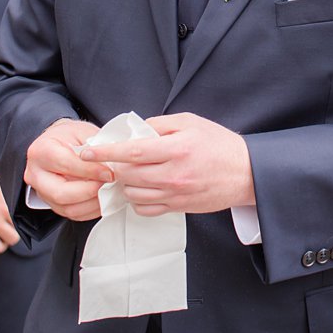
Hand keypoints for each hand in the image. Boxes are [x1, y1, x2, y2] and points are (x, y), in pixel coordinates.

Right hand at [23, 118, 115, 221]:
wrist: (59, 142)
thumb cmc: (70, 136)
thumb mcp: (83, 132)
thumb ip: (95, 149)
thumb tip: (112, 167)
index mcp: (41, 151)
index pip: (66, 164)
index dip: (91, 171)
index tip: (109, 173)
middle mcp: (35, 174)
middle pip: (61, 193)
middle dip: (90, 191)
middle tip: (109, 184)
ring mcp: (41, 192)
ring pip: (67, 208)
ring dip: (93, 203)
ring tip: (109, 191)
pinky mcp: (51, 203)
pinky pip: (72, 214)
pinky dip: (91, 210)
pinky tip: (103, 199)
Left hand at [80, 113, 254, 216]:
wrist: (246, 173)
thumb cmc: (219, 144)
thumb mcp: (191, 122)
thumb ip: (159, 124)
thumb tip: (133, 130)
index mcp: (176, 149)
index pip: (131, 151)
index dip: (105, 151)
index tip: (87, 151)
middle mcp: (173, 174)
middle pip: (127, 175)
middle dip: (116, 167)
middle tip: (115, 160)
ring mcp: (174, 194)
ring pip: (133, 194)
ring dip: (126, 183)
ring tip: (131, 173)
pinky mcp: (177, 208)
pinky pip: (145, 209)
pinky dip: (137, 199)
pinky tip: (143, 188)